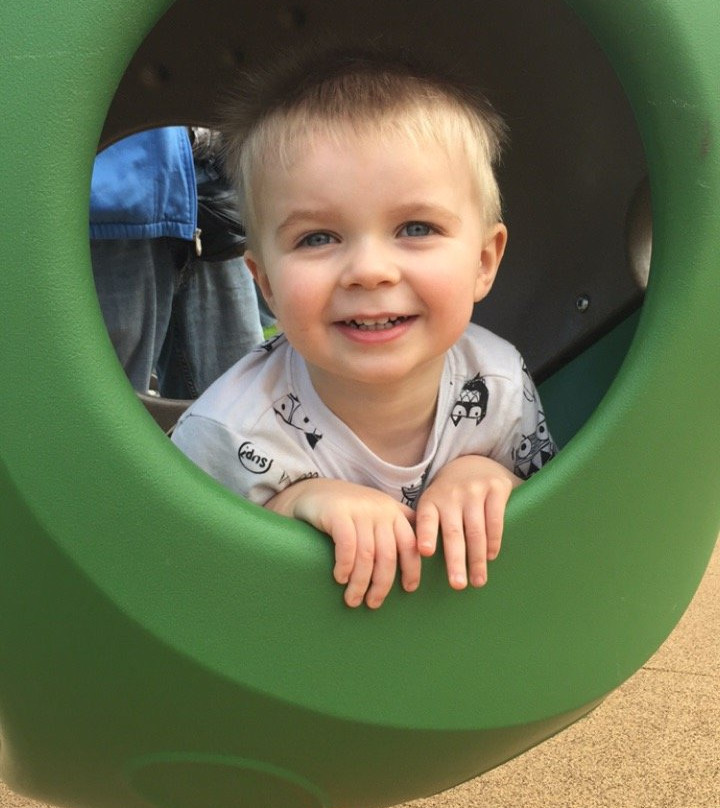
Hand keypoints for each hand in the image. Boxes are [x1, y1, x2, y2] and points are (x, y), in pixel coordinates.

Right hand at [265, 478, 420, 607]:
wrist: (314, 491)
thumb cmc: (349, 510)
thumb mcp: (377, 513)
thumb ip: (396, 528)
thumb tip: (421, 557)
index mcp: (394, 512)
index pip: (410, 544)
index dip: (412, 569)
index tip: (408, 589)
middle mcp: (380, 510)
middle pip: (388, 554)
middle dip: (382, 584)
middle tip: (373, 603)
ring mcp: (359, 510)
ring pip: (367, 555)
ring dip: (361, 582)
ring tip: (353, 599)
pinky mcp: (338, 513)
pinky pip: (347, 546)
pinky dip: (345, 566)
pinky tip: (340, 578)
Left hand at [415, 456, 519, 589]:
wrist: (473, 464)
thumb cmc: (449, 496)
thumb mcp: (433, 503)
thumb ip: (427, 526)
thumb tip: (415, 562)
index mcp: (431, 501)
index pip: (426, 519)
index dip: (426, 535)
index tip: (425, 552)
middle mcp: (451, 495)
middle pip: (453, 533)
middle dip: (455, 561)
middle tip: (457, 585)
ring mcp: (474, 491)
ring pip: (475, 531)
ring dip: (477, 559)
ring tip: (478, 581)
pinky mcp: (496, 488)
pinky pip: (495, 521)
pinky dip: (493, 541)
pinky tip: (491, 556)